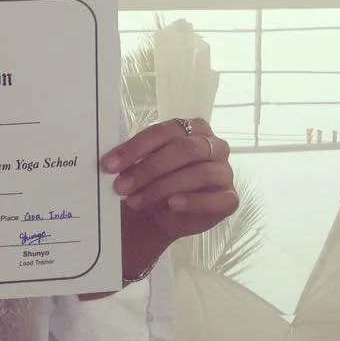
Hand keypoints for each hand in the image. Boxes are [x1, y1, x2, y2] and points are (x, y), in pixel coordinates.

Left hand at [102, 118, 238, 252]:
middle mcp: (213, 145)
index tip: (109, 164)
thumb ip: (131, 158)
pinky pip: (217, 199)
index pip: (163, 132)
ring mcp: (225, 171)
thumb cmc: (152, 181)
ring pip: (198, 173)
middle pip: (183, 150)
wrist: (162, 213)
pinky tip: (172, 204)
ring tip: (135, 200)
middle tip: (120, 186)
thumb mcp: (138, 165)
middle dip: (147, 169)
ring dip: (162, 188)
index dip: (135, 148)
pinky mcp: (230, 198)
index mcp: (191, 127)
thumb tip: (109, 159)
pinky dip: (192, 201)